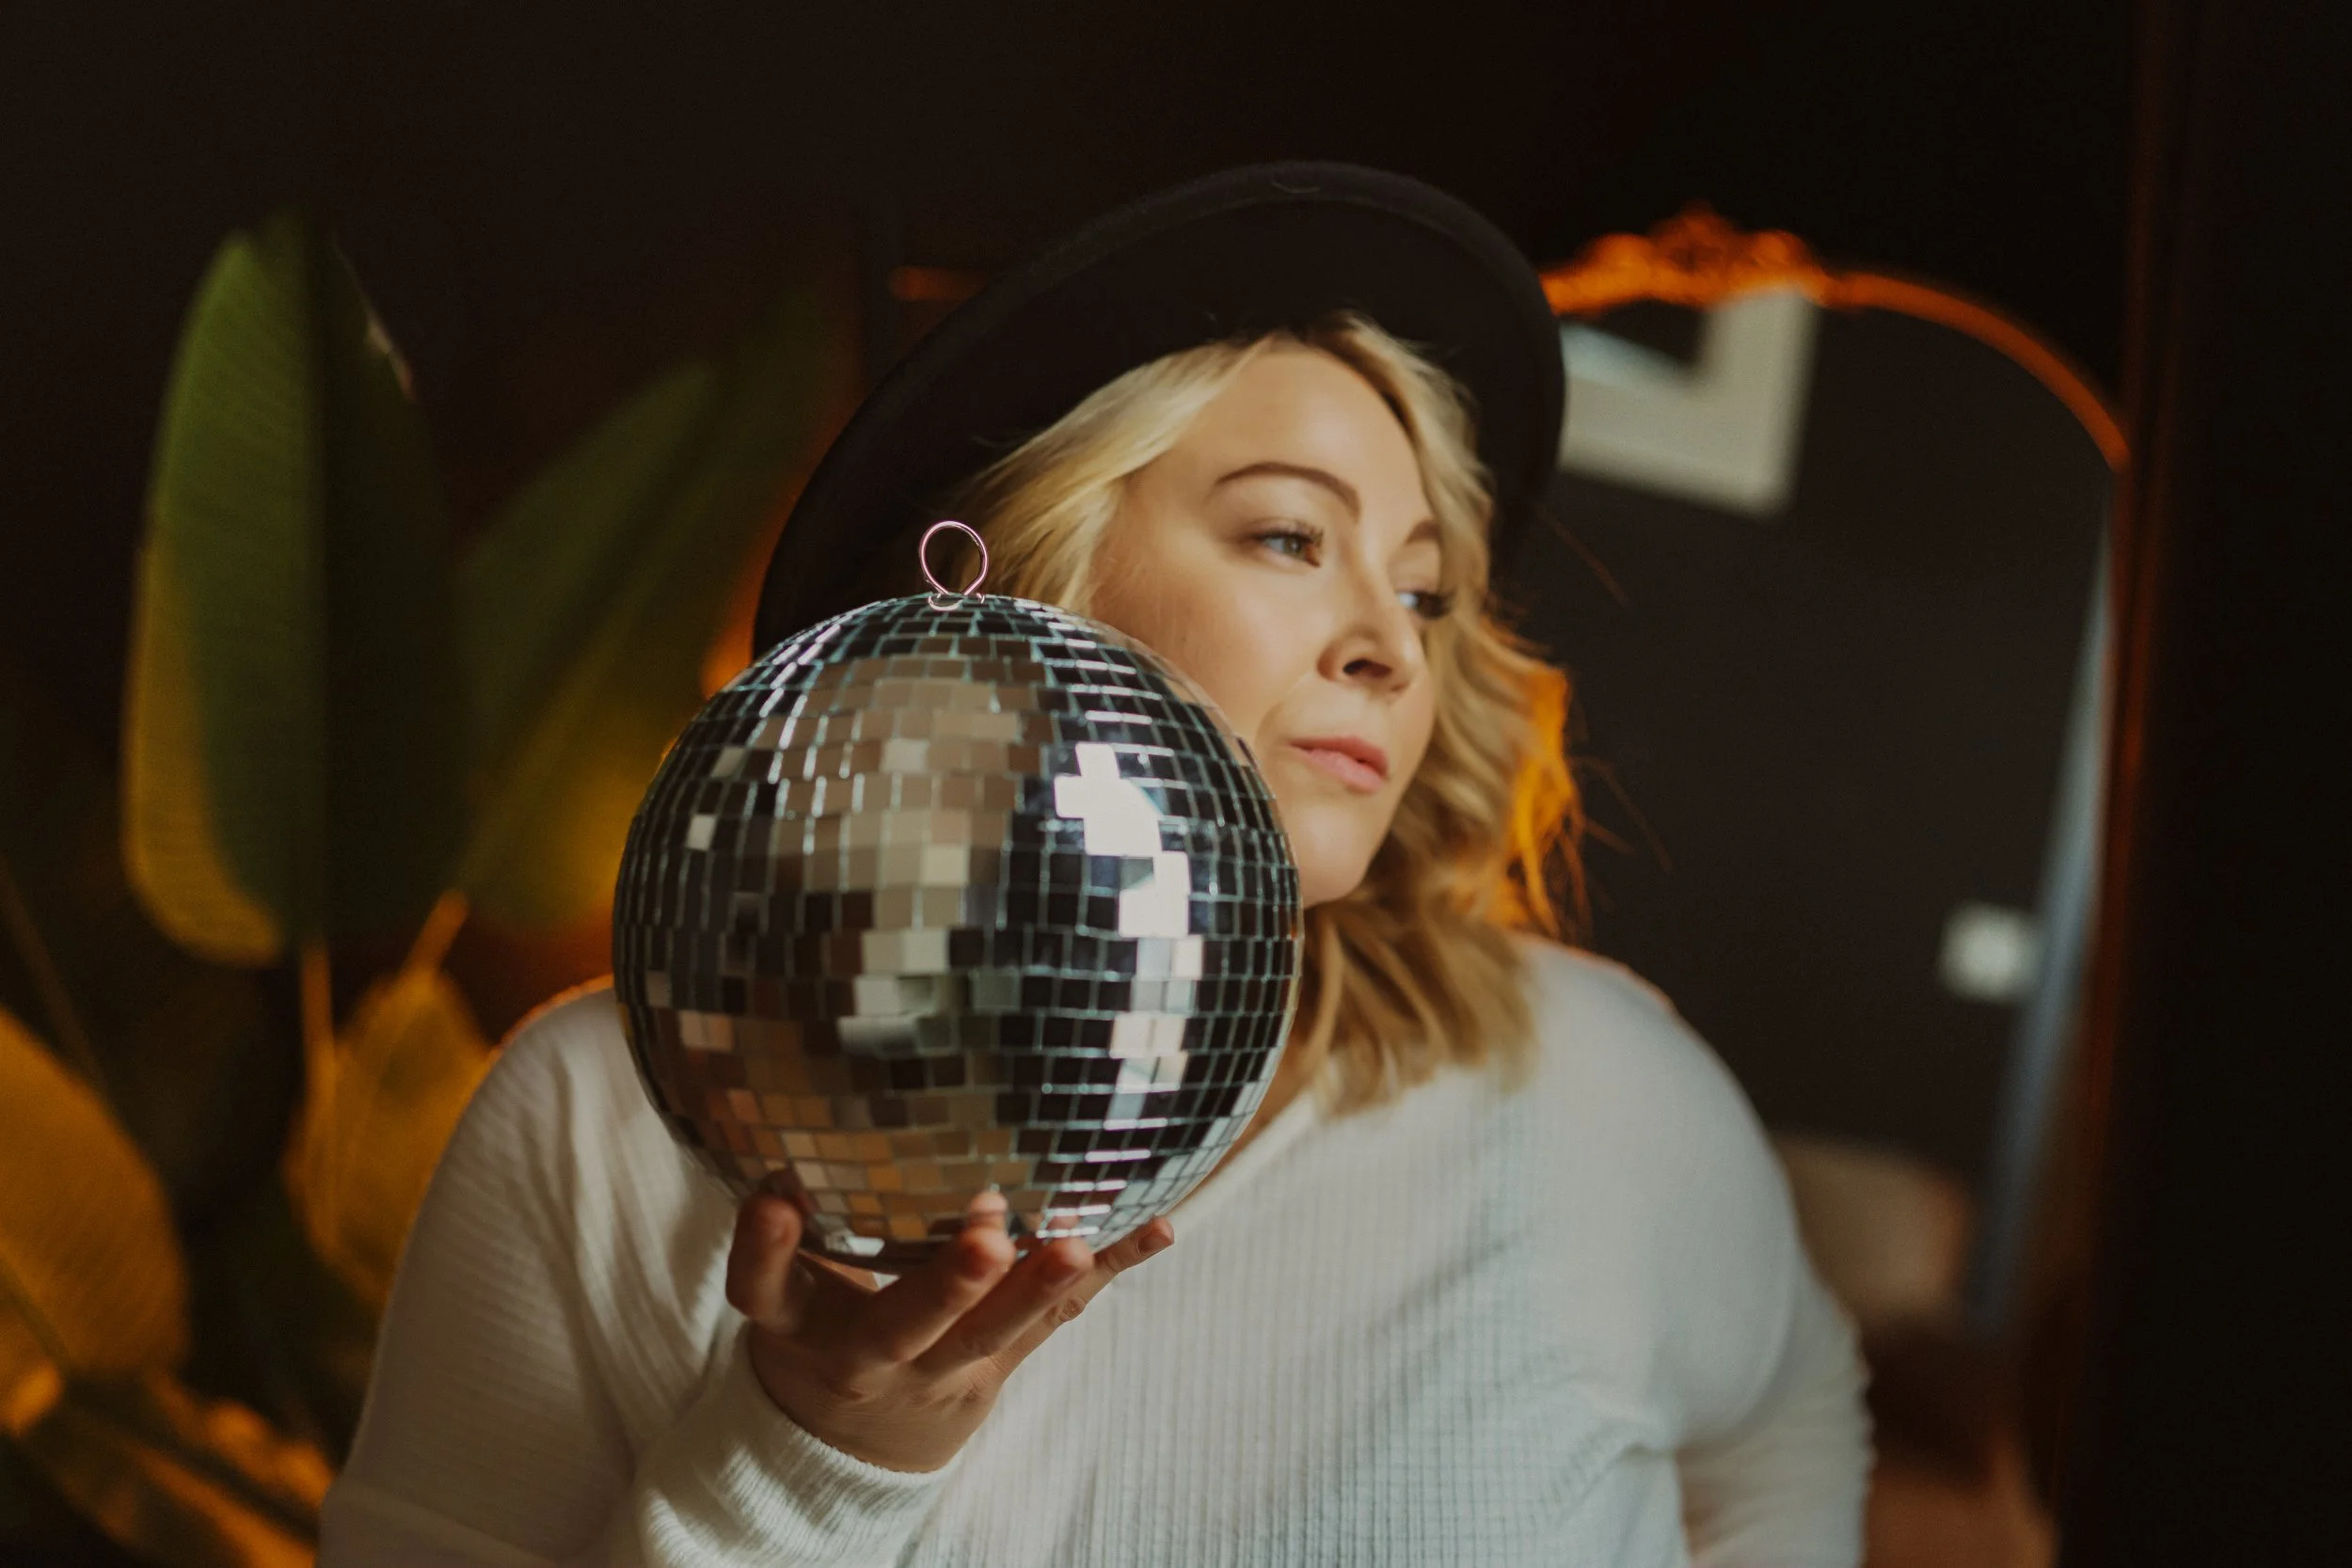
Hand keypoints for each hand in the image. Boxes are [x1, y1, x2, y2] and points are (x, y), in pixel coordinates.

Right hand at [725, 1183, 1174, 1472]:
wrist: (845, 1444)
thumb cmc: (818, 1325)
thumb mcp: (786, 1282)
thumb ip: (793, 1216)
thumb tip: (792, 1092)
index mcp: (797, 1323)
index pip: (764, 1291)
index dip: (762, 1251)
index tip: (773, 1198)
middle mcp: (866, 1354)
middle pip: (899, 1326)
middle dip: (945, 1286)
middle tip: (986, 1239)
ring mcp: (934, 1370)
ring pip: (988, 1337)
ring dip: (1034, 1289)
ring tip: (1074, 1247)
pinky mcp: (993, 1370)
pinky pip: (1053, 1322)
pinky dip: (1107, 1272)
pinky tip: (1157, 1229)